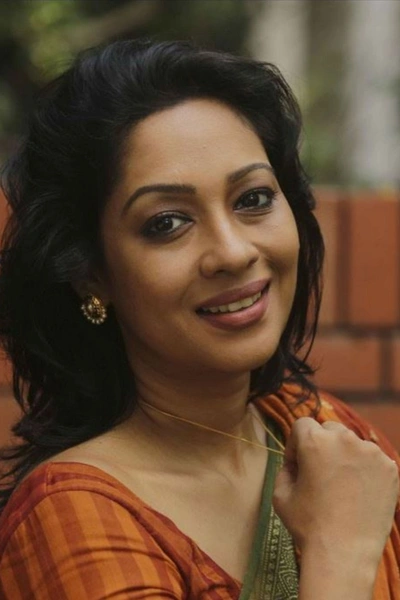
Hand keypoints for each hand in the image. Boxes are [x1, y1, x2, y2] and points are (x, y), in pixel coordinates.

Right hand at [273, 417, 398, 562]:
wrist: (344, 554)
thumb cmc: (308, 524)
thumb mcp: (280, 495)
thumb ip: (285, 469)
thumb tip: (295, 463)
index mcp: (314, 441)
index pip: (302, 425)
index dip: (296, 444)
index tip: (297, 466)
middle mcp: (344, 439)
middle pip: (330, 429)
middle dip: (322, 446)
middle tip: (320, 473)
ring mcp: (371, 453)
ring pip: (353, 444)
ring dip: (345, 457)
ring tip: (343, 486)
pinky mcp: (390, 468)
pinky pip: (373, 460)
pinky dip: (365, 471)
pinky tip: (359, 493)